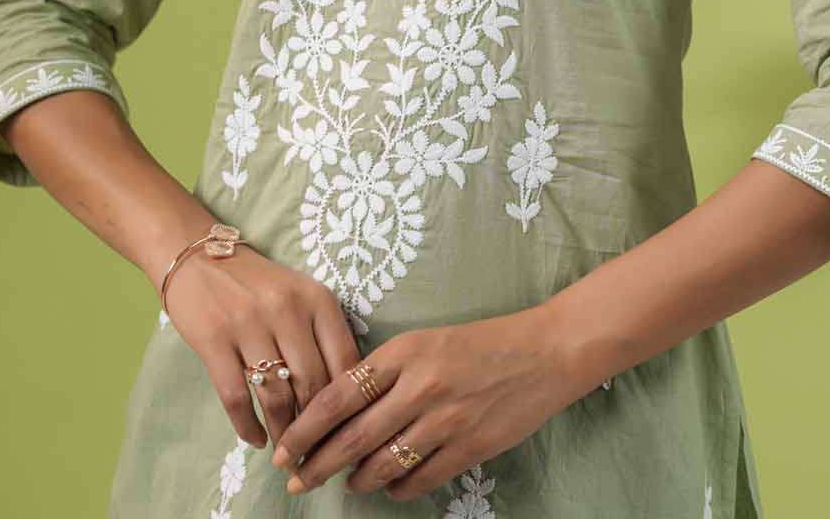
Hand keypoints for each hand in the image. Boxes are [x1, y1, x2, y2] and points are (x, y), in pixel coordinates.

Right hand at [161, 243, 361, 451]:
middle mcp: (287, 308)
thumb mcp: (301, 297)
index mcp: (317, 298)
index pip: (345, 362)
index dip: (349, 405)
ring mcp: (249, 323)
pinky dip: (247, 426)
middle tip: (317, 455)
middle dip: (316, 429)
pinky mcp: (214, 338)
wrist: (199, 256)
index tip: (347, 433)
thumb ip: (323, 337)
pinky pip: (236, 396)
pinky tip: (255, 439)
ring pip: (276, 396)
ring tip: (287, 453)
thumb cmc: (259, 285)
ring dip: (284, 433)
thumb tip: (345, 398)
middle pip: (312, 385)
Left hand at [270, 307, 582, 502]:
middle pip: (352, 436)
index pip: (338, 395)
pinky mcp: (470, 448)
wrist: (544, 351)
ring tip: (347, 481)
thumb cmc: (480, 341)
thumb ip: (387, 370)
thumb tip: (342, 407)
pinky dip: (396, 488)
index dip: (306, 427)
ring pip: (382, 464)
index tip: (285, 448)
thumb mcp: (427, 340)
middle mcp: (420, 386)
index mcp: (404, 351)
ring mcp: (446, 420)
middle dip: (318, 464)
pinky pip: (418, 480)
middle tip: (297, 480)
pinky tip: (390, 486)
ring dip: (357, 479)